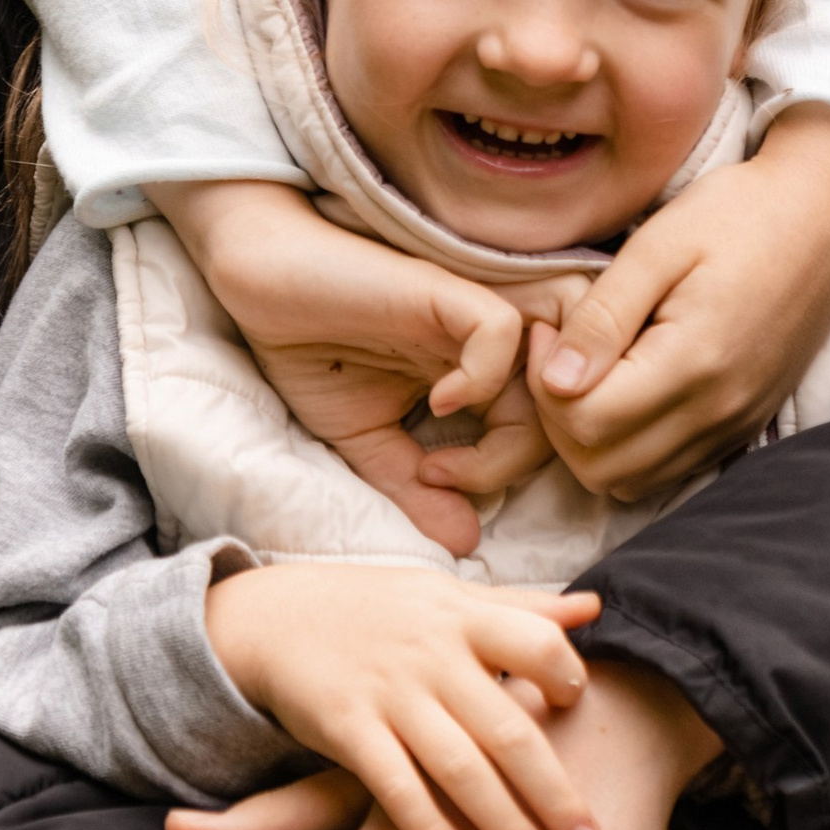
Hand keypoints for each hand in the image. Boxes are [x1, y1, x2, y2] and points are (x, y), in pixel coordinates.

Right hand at [153, 180, 540, 556]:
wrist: (258, 285)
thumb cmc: (310, 349)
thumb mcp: (367, 441)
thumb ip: (415, 488)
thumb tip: (467, 544)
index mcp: (478, 368)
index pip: (548, 422)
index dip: (509, 470)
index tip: (437, 484)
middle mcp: (488, 339)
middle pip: (570, 396)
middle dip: (529, 455)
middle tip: (456, 476)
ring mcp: (470, 311)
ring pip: (557, 358)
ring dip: (529, 414)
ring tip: (470, 449)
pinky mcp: (444, 290)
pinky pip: (501, 329)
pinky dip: (482, 376)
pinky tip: (436, 401)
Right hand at [201, 563, 603, 829]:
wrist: (277, 616)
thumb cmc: (382, 612)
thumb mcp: (448, 598)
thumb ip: (521, 607)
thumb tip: (595, 607)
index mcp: (464, 616)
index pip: (538, 643)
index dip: (569, 680)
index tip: (588, 720)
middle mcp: (433, 653)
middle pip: (508, 728)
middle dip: (553, 793)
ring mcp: (390, 691)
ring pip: (459, 767)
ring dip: (503, 823)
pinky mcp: (347, 726)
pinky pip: (395, 786)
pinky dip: (428, 828)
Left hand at [528, 107, 829, 500]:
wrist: (826, 215)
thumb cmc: (739, 215)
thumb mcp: (658, 246)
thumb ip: (603, 318)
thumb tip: (553, 381)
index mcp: (694, 363)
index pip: (585, 424)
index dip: (544, 386)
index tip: (546, 331)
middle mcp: (718, 411)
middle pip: (600, 467)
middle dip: (558, 420)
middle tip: (560, 353)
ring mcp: (735, 425)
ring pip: (630, 480)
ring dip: (592, 439)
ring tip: (591, 369)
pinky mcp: (744, 425)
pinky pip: (668, 470)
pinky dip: (631, 446)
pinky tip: (627, 386)